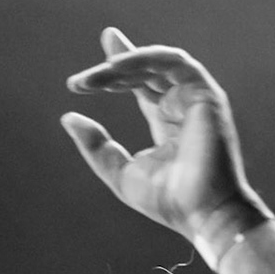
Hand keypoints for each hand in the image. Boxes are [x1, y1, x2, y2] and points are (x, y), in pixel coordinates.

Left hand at [61, 28, 264, 245]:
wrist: (203, 214)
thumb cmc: (169, 202)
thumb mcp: (121, 173)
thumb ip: (96, 147)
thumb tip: (68, 118)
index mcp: (166, 121)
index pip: (141, 84)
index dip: (116, 70)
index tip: (85, 73)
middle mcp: (181, 104)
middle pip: (145, 70)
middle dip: (110, 69)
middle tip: (78, 83)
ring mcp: (195, 97)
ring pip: (156, 63)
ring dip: (122, 64)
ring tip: (92, 79)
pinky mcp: (205, 93)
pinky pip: (173, 62)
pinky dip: (144, 59)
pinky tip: (115, 68)